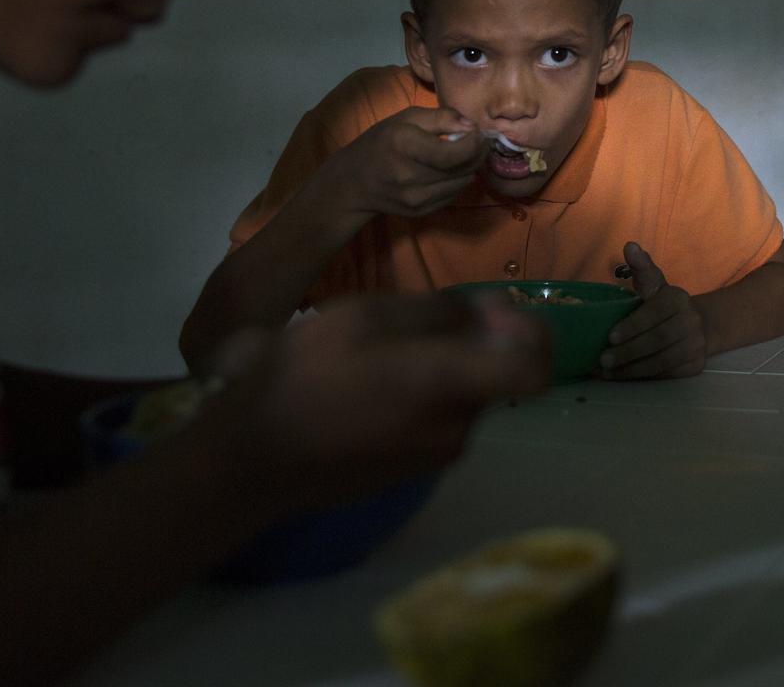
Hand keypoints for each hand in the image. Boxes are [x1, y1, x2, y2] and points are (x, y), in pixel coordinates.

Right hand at [199, 293, 548, 515]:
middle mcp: (456, 429)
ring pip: (462, 396)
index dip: (530, 332)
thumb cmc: (302, 375)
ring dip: (439, 367)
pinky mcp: (410, 472)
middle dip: (472, 341)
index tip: (491, 311)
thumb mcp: (364, 316)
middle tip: (415, 319)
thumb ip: (437, 312)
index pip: (535, 368)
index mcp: (450, 386)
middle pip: (493, 375)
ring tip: (377, 350)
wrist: (249, 459)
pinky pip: (435, 420)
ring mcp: (434, 457)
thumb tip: (485, 314)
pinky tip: (367, 382)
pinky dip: (420, 395)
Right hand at [331, 106, 481, 217]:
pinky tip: (449, 171)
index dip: (474, 143)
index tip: (477, 132)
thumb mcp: (405, 119)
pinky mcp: (420, 212)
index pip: (454, 152)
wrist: (353, 183)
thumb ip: (440, 117)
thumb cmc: (380, 143)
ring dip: (469, 168)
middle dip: (477, 153)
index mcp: (404, 145)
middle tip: (478, 142)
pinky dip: (457, 182)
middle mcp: (409, 175)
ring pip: (461, 183)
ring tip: (464, 155)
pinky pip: (452, 196)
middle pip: (462, 168)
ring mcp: (415, 198)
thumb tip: (471, 126)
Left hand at [600, 242, 706, 378]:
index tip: (610, 337)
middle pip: (657, 340)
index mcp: (678, 299)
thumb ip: (641, 268)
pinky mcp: (696, 366)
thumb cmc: (665, 305)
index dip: (632, 326)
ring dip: (632, 369)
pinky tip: (623, 377)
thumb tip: (630, 246)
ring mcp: (697, 345)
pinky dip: (643, 378)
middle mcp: (692, 322)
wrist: (700, 325)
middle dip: (628, 352)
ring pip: (661, 361)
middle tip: (603, 360)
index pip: (654, 313)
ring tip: (607, 373)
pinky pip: (666, 375)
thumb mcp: (654, 284)